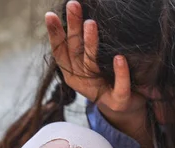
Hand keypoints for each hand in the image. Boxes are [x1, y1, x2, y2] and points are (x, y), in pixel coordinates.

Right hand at [45, 1, 148, 137]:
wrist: (124, 110)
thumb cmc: (107, 80)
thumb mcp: (91, 63)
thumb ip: (83, 47)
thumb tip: (82, 18)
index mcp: (72, 72)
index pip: (60, 52)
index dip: (54, 34)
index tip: (50, 15)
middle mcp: (82, 81)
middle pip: (75, 52)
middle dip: (73, 28)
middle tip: (73, 6)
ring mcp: (98, 92)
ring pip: (92, 66)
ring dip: (91, 44)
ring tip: (91, 23)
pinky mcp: (117, 101)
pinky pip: (119, 86)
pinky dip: (120, 72)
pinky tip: (119, 58)